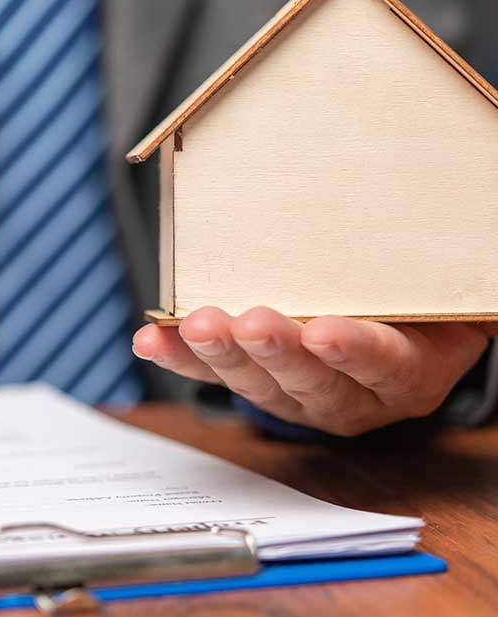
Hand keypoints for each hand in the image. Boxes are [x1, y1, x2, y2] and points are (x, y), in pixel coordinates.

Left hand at [133, 306, 495, 435]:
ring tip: (195, 326)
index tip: (327, 334)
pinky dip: (181, 358)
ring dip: (221, 356)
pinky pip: (216, 377)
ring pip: (258, 385)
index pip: (387, 366)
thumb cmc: (422, 301)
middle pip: (311, 382)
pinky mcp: (258, 387)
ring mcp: (301, 398)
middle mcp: (354, 397)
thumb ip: (450, 282)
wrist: (403, 335)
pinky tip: (151, 341)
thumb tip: (485, 218)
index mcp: (410, 373)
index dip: (358, 353)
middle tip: (250, 324)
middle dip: (275, 352)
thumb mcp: (447, 295)